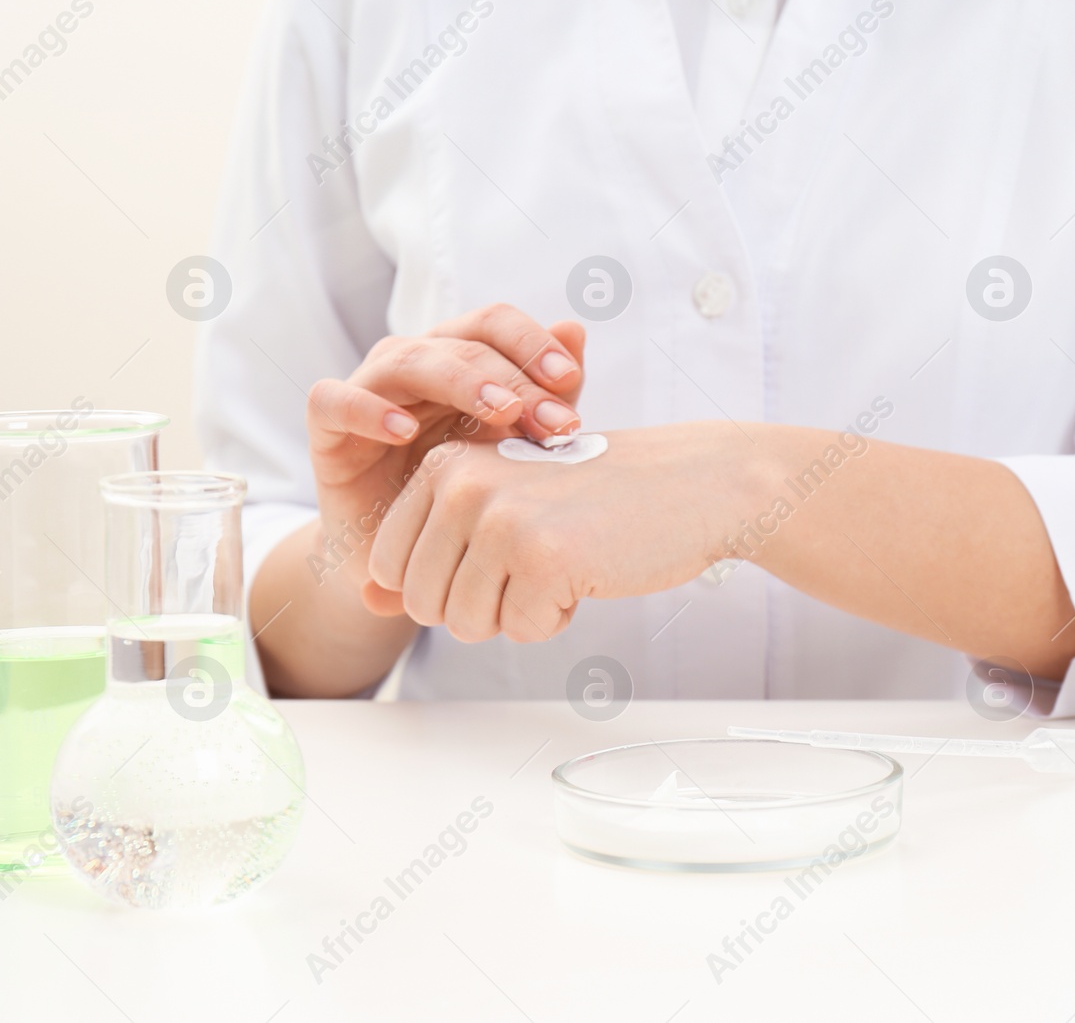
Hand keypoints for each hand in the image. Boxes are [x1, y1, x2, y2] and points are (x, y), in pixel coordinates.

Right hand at [304, 304, 585, 590]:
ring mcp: (369, 388)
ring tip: (501, 412)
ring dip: (461, 381)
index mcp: (462, 356)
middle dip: (514, 377)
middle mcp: (416, 362)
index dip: (533, 344)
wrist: (404, 555)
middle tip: (552, 420)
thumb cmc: (465, 493)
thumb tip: (576, 327)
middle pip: (462, 341)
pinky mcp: (327, 427)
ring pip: (408, 358)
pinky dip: (368, 409)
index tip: (570, 382)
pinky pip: (334, 400)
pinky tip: (404, 431)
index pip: (496, 324)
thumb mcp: (516, 450)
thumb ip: (547, 395)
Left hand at [361, 424, 754, 640]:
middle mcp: (461, 487)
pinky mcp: (542, 557)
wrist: (689, 483)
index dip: (447, 581)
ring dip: (519, 612)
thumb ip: (429, 550)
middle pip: (423, 604)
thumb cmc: (597, 497)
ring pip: (468, 624)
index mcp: (442, 467)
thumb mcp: (502, 508)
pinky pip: (521, 630)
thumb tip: (362, 601)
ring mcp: (500, 520)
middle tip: (534, 562)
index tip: (500, 548)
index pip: (390, 568)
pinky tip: (587, 570)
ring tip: (562, 561)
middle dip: (480, 604)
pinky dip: (556, 617)